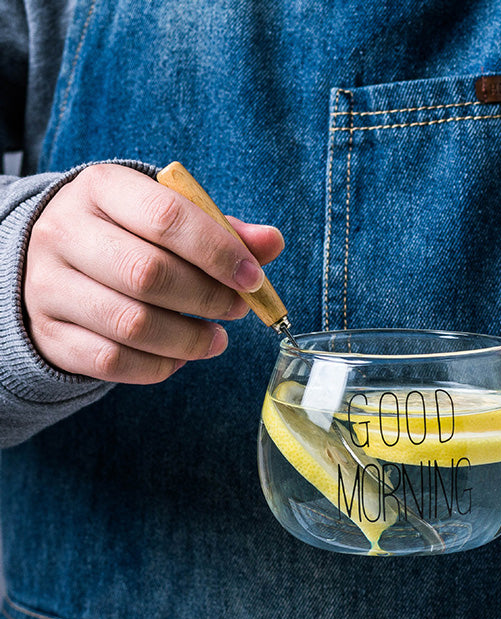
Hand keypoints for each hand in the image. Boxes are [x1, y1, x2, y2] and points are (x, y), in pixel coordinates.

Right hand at [23, 163, 284, 382]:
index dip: (218, 252)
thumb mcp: (166, 215)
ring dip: (189, 340)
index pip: (166, 218)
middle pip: (148, 274)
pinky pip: (112, 361)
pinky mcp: (50, 333)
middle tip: (237, 309)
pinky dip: (157, 366)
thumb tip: (271, 242)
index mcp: (101, 189)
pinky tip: (178, 357)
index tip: (253, 279)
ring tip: (217, 340)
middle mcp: (64, 233)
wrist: (49, 260)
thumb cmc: (126, 234)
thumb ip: (220, 229)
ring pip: (132, 324)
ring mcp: (48, 286)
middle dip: (208, 298)